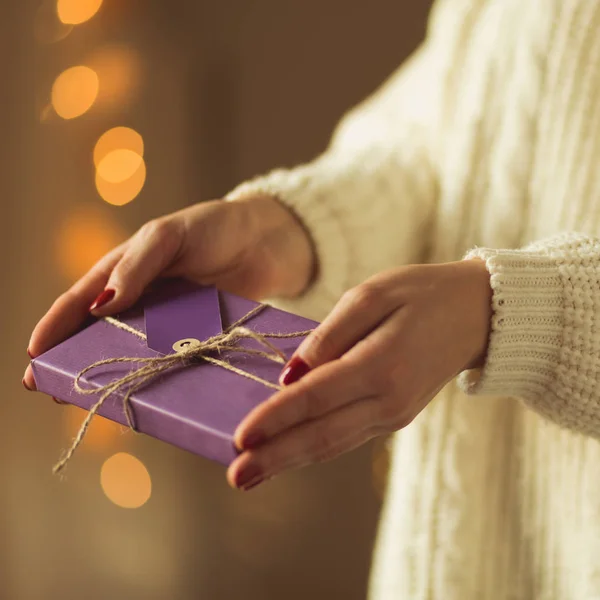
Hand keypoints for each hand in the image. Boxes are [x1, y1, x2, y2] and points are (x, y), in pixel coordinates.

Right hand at [24, 194, 313, 389]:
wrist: (269, 241)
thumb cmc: (214, 228)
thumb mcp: (169, 237)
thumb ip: (136, 267)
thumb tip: (100, 306)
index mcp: (124, 271)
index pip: (79, 302)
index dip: (53, 330)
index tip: (33, 363)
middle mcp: (141, 300)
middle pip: (98, 334)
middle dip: (72, 361)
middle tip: (51, 391)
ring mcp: (168, 321)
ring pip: (132, 353)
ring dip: (113, 374)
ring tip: (94, 401)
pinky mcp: (197, 337)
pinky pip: (171, 360)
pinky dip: (157, 378)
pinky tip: (150, 397)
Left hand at [227, 259, 491, 490]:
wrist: (478, 316)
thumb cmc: (422, 294)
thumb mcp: (375, 293)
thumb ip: (331, 333)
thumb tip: (292, 372)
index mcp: (381, 364)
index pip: (315, 397)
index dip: (275, 418)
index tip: (239, 437)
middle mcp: (388, 400)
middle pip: (321, 435)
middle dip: (274, 457)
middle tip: (236, 475)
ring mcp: (394, 414)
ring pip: (332, 444)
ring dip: (289, 461)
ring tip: (251, 475)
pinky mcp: (394, 416)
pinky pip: (346, 437)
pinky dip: (313, 449)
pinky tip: (288, 454)